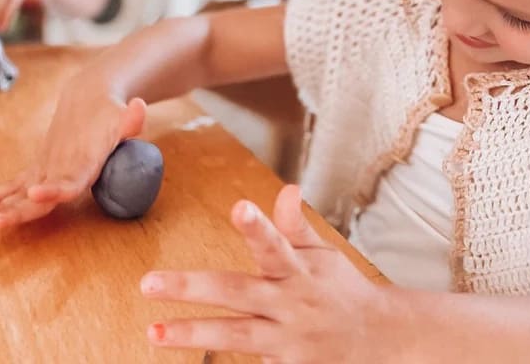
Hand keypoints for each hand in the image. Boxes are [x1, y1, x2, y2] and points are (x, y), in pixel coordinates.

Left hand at [0, 78, 146, 227]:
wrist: (96, 108)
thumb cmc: (111, 113)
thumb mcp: (123, 114)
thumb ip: (130, 118)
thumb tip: (139, 107)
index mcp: (86, 167)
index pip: (71, 185)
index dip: (55, 192)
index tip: (37, 194)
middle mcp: (67, 177)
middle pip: (42, 203)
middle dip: (18, 213)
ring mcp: (51, 175)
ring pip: (25, 199)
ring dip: (4, 209)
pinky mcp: (40, 170)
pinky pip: (18, 187)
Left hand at [139, 185, 403, 362]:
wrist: (381, 341)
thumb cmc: (341, 288)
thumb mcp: (323, 253)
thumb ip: (295, 226)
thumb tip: (286, 188)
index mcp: (298, 270)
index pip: (276, 244)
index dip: (257, 226)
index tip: (239, 207)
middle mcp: (289, 304)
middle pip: (236, 294)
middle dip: (191, 289)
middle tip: (148, 283)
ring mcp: (288, 341)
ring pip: (234, 336)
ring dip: (192, 335)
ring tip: (153, 332)